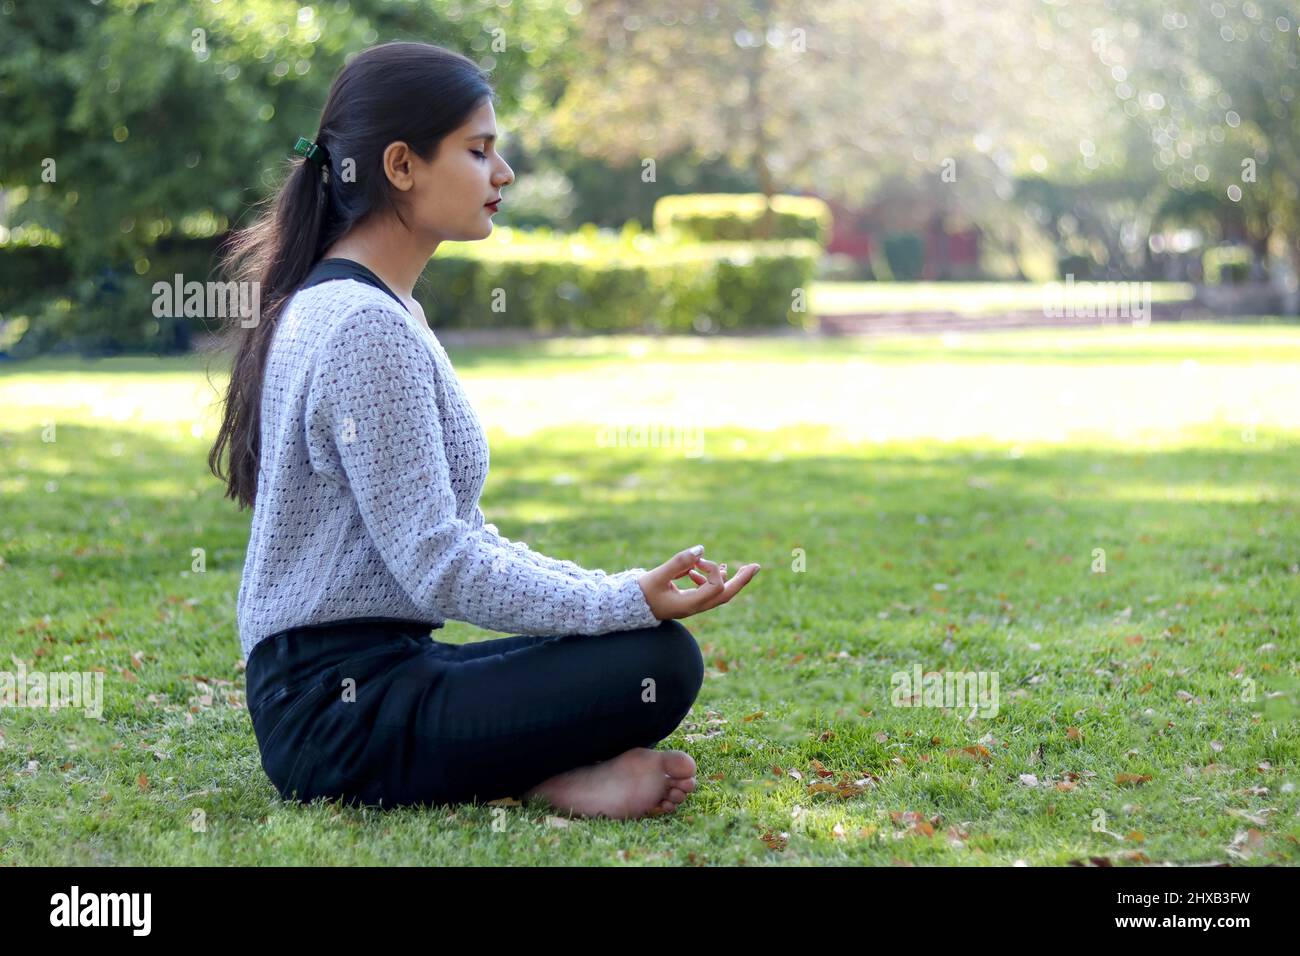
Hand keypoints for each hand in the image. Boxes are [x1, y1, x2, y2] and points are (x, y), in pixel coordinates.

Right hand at [637, 546, 760, 622]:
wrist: (627, 609)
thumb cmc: (640, 594)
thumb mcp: (657, 576)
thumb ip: (678, 562)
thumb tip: (701, 549)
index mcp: (690, 605)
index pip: (716, 587)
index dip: (712, 569)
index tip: (697, 560)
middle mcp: (695, 607)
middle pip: (726, 595)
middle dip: (741, 580)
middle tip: (756, 566)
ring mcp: (692, 605)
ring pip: (718, 594)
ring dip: (728, 579)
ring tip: (734, 566)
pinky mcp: (687, 601)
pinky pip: (706, 591)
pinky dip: (709, 578)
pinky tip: (699, 568)